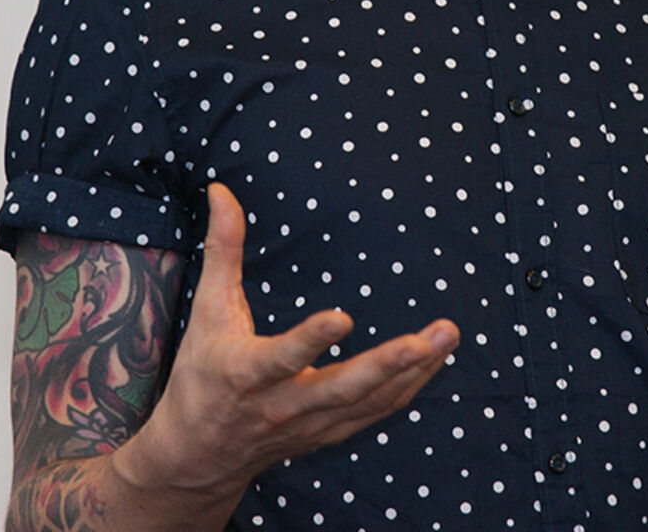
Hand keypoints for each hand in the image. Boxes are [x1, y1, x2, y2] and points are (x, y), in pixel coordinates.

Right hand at [116, 183, 459, 502]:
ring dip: (413, 372)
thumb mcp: (207, 311)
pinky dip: (408, 388)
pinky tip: (434, 360)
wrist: (199, 456)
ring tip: (447, 337)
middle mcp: (284, 405)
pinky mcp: (330, 434)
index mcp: (248, 373)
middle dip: (388, 364)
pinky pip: (377, 413)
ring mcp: (311, 425)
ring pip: (369, 403)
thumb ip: (223, 250)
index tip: (342, 317)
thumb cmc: (202, 376)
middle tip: (429, 337)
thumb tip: (221, 191)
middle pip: (343, 389)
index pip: (282, 357)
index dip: (311, 341)